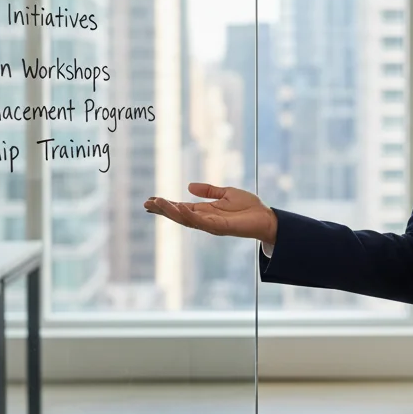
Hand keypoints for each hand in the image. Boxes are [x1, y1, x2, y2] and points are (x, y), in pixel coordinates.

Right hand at [144, 183, 277, 246]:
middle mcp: (205, 219)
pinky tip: (178, 208)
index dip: (167, 205)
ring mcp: (211, 225)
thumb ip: (209, 190)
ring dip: (171, 212)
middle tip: (146, 203)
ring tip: (157, 203)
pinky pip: (200, 222)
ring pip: (186, 219)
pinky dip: (188, 215)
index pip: (181, 208)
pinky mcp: (219, 227)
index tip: (151, 200)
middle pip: (179, 215)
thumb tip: (189, 186)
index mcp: (206, 211)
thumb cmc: (249, 207)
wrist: (266, 218)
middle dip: (163, 210)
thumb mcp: (226, 193)